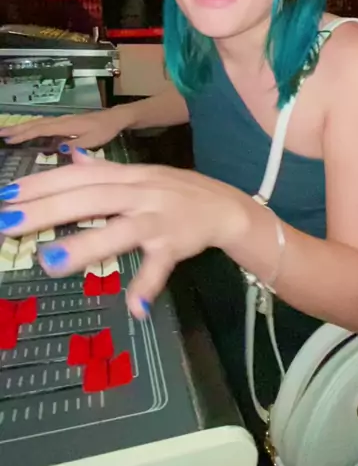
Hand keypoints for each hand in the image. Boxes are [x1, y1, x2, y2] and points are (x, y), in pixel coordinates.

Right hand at [0, 108, 127, 149]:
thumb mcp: (94, 140)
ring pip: (37, 123)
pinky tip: (24, 133)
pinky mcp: (63, 124)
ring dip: (20, 128)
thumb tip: (59, 149)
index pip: (40, 129)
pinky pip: (42, 125)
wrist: (114, 118)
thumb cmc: (104, 129)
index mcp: (65, 125)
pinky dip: (30, 128)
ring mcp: (61, 121)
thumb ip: (77, 145)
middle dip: (15, 129)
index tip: (8, 140)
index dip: (24, 134)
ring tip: (4, 133)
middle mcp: (60, 121)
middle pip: (34, 124)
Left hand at [0, 151, 245, 318]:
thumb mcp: (142, 174)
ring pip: (120, 230)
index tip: (7, 193)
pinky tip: (133, 307)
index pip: (77, 176)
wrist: (227, 206)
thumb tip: (72, 157)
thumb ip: (105, 169)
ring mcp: (157, 218)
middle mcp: (138, 192)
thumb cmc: (177, 192)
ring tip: (50, 262)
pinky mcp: (176, 245)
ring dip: (87, 245)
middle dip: (46, 209)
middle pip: (89, 198)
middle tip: (7, 222)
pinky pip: (161, 266)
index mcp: (126, 176)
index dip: (42, 183)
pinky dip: (148, 285)